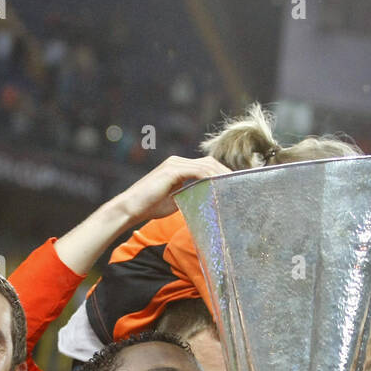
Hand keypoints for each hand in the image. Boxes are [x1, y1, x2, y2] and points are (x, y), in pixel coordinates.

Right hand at [112, 155, 229, 223]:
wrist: (131, 208)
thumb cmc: (150, 207)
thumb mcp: (175, 201)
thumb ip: (189, 196)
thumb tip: (205, 202)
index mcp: (178, 168)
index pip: (205, 167)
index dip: (220, 174)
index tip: (233, 184)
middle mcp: (177, 162)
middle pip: (209, 163)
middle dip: (225, 172)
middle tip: (239, 183)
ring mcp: (175, 164)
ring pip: (206, 166)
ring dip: (221, 175)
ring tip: (233, 185)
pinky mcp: (172, 170)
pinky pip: (197, 171)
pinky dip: (210, 177)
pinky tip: (219, 186)